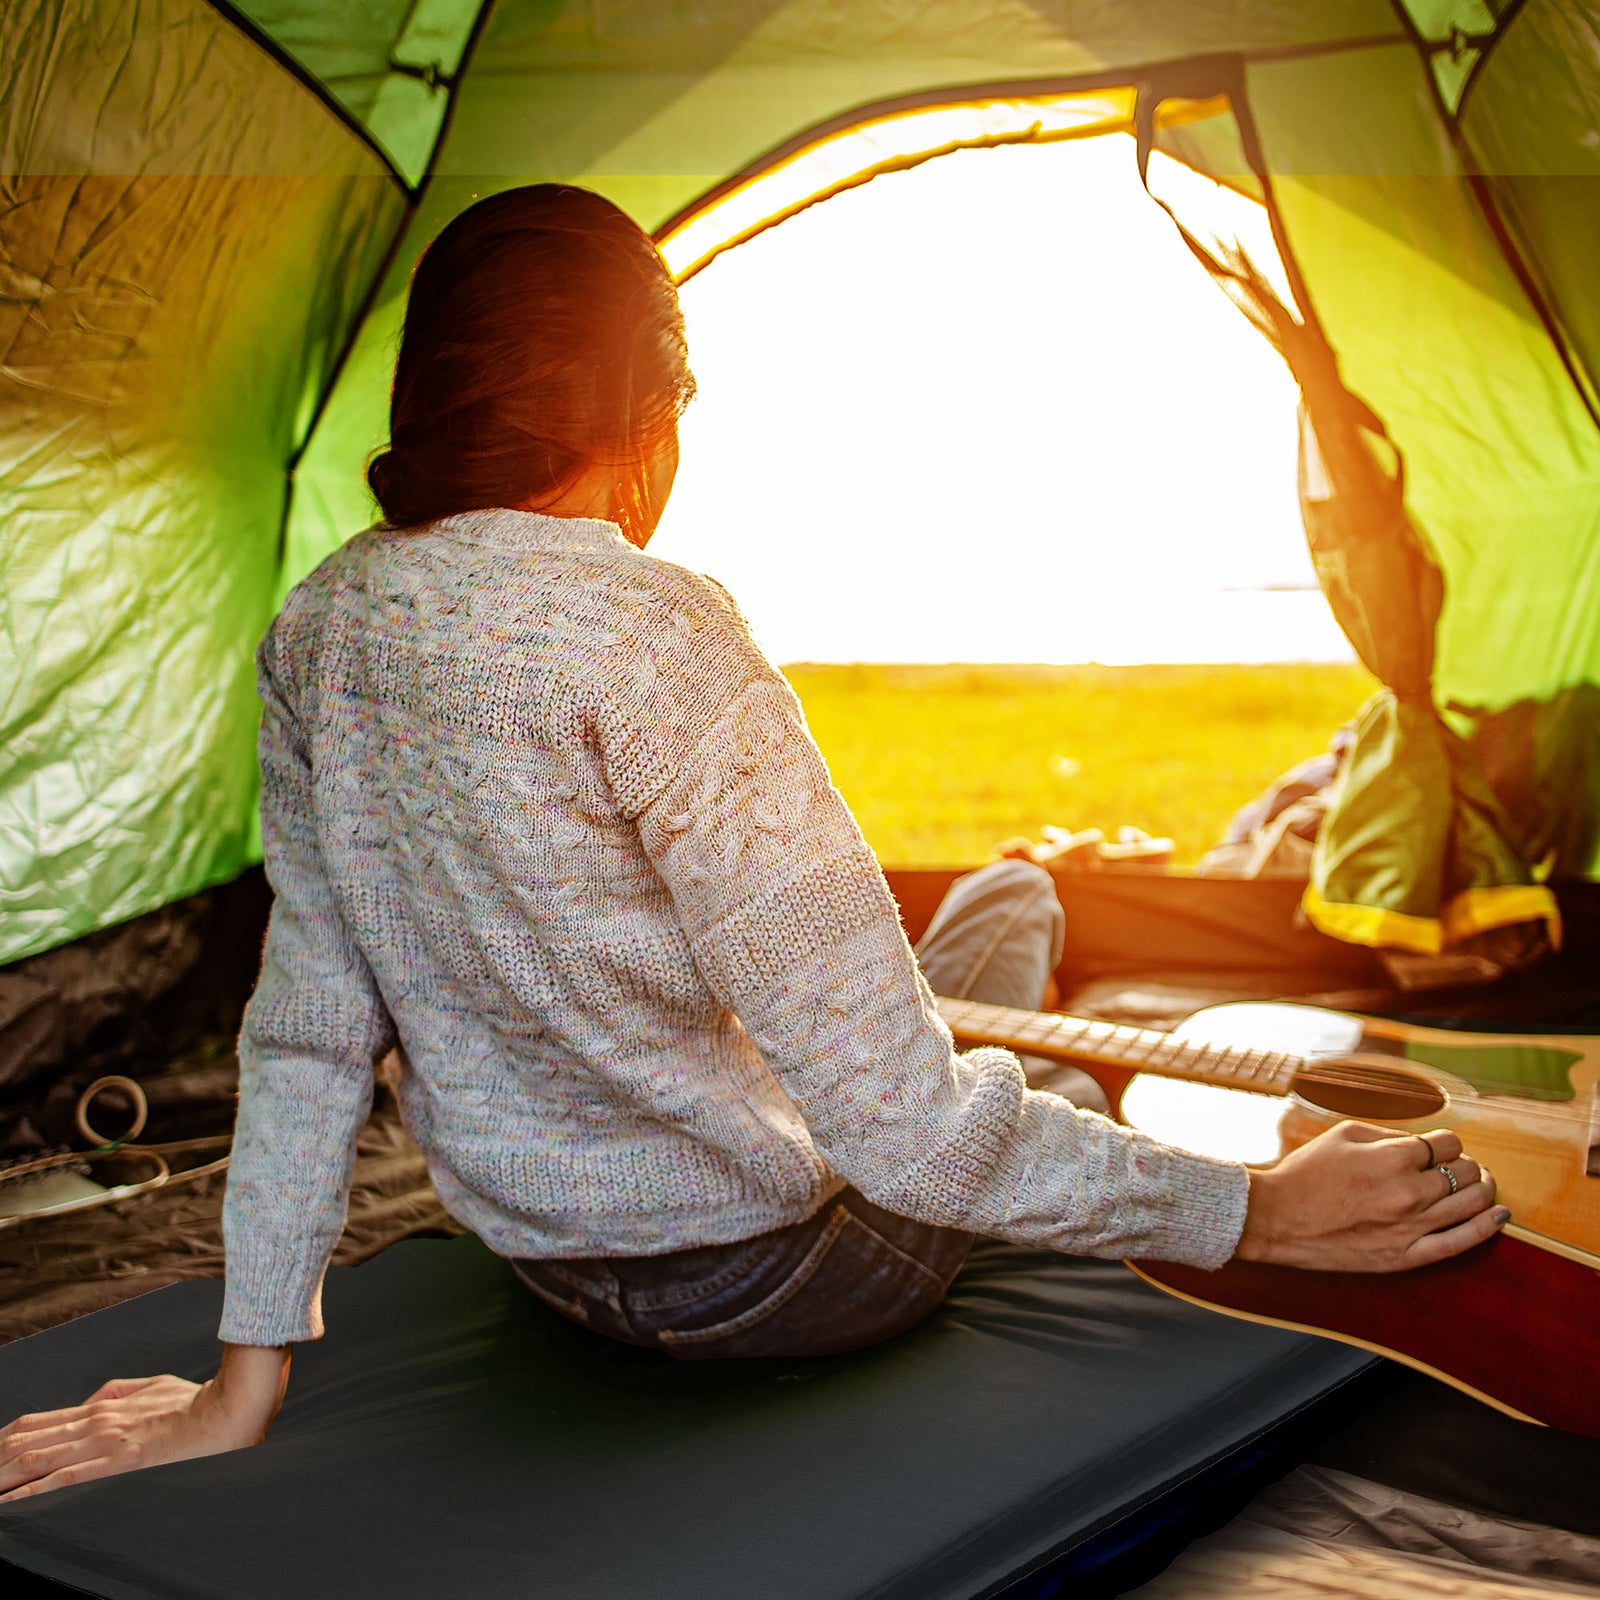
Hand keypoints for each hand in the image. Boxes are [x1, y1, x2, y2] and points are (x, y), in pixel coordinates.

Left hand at [0, 1343, 289, 1500]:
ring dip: (1, 1479)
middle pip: (23, 1442)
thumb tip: (95, 1399)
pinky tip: (10, 1506)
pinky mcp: (120, 1462)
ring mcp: (104, 1442)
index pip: (35, 1425)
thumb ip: (123, 1391)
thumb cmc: (199, 1401)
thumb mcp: (155, 1385)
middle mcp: (95, 1421)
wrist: (232, 1407)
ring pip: (33, 1460)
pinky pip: (63, 1482)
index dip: (1, 1443)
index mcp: (103, 1406)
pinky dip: (30, 1495)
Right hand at [1235, 1122, 1507, 1271]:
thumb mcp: (1343, 1135)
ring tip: (1483, 1184)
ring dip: (1484, 1189)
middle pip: (1464, 1171)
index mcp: (1393, 1158)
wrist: (1278, 1218)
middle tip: (1454, 1165)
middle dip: (1464, 1163)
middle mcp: (1409, 1192)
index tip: (1437, 1146)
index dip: (1446, 1141)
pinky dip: (1486, 1228)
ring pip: (1471, 1203)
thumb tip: (1423, 1141)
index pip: (1448, 1142)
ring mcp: (1410, 1227)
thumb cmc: (1306, 1173)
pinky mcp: (1406, 1256)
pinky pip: (1460, 1243)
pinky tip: (1500, 1216)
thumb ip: (1390, 1134)